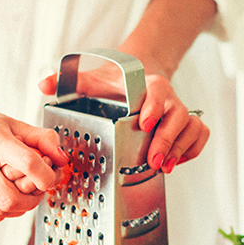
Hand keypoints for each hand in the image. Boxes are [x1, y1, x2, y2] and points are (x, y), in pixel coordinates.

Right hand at [0, 102, 68, 220]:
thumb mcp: (14, 123)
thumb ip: (42, 139)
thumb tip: (62, 160)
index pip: (28, 164)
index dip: (46, 177)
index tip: (49, 179)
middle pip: (11, 199)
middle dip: (31, 201)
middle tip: (35, 194)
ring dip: (15, 208)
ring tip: (19, 196)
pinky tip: (0, 198)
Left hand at [38, 65, 208, 173]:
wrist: (135, 77)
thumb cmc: (111, 82)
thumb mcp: (88, 79)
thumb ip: (65, 81)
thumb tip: (43, 85)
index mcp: (146, 85)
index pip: (157, 92)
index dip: (154, 107)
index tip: (145, 122)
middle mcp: (167, 97)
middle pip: (179, 116)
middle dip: (167, 140)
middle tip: (152, 160)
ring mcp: (178, 111)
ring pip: (193, 127)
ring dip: (181, 149)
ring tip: (164, 167)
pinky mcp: (185, 124)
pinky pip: (200, 136)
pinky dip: (192, 150)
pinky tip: (175, 163)